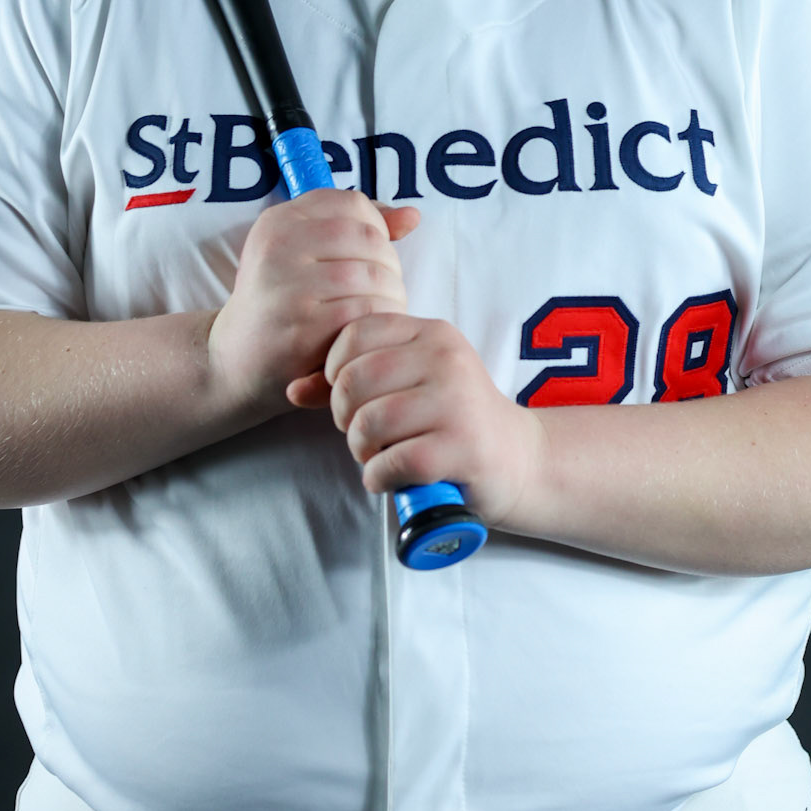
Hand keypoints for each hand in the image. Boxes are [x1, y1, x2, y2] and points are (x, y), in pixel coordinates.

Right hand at [209, 193, 418, 416]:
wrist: (234, 362)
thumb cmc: (282, 303)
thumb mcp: (304, 255)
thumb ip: (358, 228)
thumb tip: (412, 216)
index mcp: (279, 221)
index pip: (353, 204)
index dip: (376, 230)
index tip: (369, 258)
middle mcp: (279, 246)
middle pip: (370, 240)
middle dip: (389, 268)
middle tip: (381, 294)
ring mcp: (288, 287)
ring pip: (375, 277)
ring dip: (390, 299)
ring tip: (377, 315)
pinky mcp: (302, 329)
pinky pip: (366, 314)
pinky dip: (378, 325)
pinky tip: (368, 335)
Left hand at [307, 313, 544, 530]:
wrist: (518, 459)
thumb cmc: (451, 421)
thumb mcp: (409, 384)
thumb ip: (352, 380)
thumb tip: (291, 388)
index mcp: (431, 333)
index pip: (355, 332)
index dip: (335, 369)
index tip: (351, 396)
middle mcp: (446, 359)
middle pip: (354, 380)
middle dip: (344, 416)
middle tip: (362, 434)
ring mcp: (457, 402)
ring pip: (369, 423)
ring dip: (361, 450)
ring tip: (378, 456)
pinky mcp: (462, 447)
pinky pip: (392, 462)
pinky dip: (378, 477)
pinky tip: (390, 477)